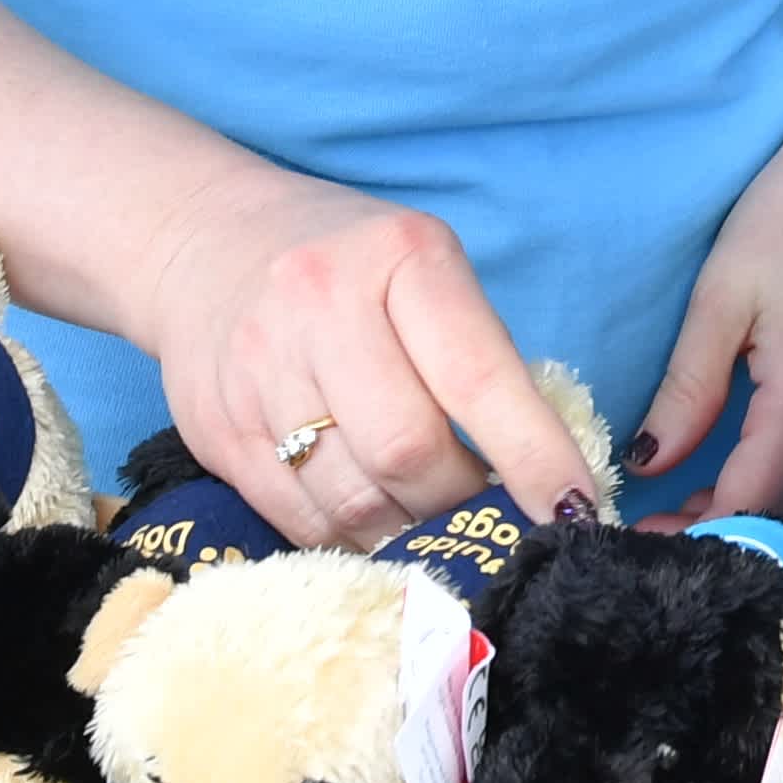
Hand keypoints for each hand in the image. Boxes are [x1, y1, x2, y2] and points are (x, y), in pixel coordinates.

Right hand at [130, 164, 596, 546]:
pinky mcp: (217, 433)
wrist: (207, 242)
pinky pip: (299, 522)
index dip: (533, 456)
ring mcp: (258, 373)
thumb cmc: (351, 265)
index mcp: (400, 256)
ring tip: (435, 523)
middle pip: (407, 452)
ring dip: (410, 533)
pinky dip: (353, 540)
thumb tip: (543, 480)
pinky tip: (377, 526)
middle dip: (461, 503)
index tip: (575, 510)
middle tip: (487, 512)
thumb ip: (479, 358)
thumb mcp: (426, 271)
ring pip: (353, 500)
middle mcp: (321, 306)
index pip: (478, 377)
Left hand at [632, 116, 782, 525]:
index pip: (748, 505)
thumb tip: (648, 464)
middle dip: (718, 537)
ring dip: (752, 515)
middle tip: (646, 536)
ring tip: (683, 513)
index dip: (691, 538)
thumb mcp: (721, 298)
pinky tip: (742, 477)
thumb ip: (688, 390)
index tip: (632, 547)